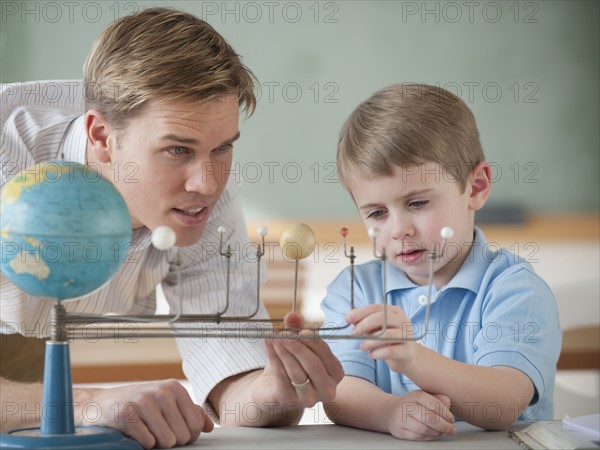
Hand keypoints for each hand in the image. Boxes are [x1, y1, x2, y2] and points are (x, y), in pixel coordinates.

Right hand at [74, 379, 212, 448]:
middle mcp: (161, 392)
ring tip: (146, 430)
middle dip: (170, 439)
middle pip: (182, 435)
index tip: (172, 430)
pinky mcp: (128, 416)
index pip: (195, 424)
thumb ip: (189, 412)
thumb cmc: (136, 404)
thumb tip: (208, 426)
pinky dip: (142, 443)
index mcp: (174, 388)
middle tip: (155, 430)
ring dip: (156, 442)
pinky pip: (148, 443)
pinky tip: (134, 432)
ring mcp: (144, 402)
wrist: (99, 405)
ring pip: (167, 441)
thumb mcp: (165, 403)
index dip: (186, 435)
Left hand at [258, 312, 343, 413]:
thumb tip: (292, 316)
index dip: (314, 342)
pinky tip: (268, 344)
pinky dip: (273, 357)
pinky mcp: (288, 400)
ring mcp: (308, 398)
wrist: (272, 388)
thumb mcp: (297, 344)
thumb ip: (297, 329)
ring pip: (296, 372)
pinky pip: (281, 377)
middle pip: (313, 366)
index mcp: (335, 373)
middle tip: (284, 333)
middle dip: (297, 347)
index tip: (301, 330)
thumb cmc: (292, 364)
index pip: (327, 356)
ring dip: (283, 351)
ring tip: (274, 337)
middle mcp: (326, 389)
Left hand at [347, 304, 417, 371]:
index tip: (347, 319)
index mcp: (394, 311)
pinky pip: (390, 351)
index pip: (376, 307)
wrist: (407, 356)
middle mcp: (403, 320)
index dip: (360, 312)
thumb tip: (349, 317)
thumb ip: (363, 321)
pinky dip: (378, 353)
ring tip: (362, 347)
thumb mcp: (375, 328)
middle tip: (353, 334)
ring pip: (386, 335)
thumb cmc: (388, 340)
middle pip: (381, 318)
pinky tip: (372, 355)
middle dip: (364, 325)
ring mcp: (407, 335)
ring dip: (370, 342)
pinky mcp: (407, 351)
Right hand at [387, 390, 455, 440]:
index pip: (433, 403)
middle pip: (429, 418)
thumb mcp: (425, 397)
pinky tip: (435, 435)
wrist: (390, 411)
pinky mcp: (399, 431)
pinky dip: (429, 437)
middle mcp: (406, 406)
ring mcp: (401, 419)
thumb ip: (439, 399)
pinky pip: (417, 437)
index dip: (445, 413)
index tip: (452, 419)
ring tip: (443, 432)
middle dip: (444, 425)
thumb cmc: (413, 404)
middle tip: (452, 429)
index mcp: (415, 395)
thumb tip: (448, 407)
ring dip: (437, 433)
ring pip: (423, 429)